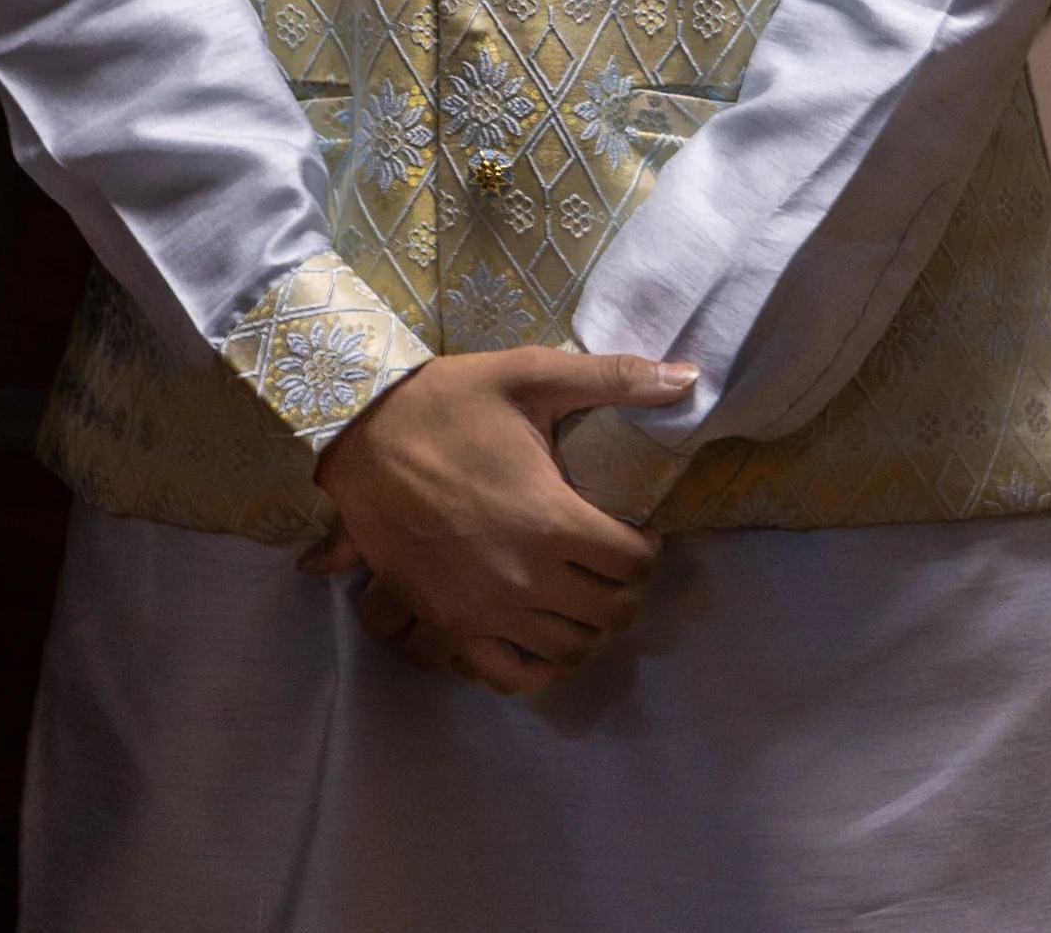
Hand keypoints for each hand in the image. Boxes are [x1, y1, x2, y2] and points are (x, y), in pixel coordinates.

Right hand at [302, 345, 688, 695]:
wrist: (361, 434)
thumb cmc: (448, 402)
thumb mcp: (531, 374)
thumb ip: (614, 379)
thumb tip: (689, 378)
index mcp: (553, 519)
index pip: (633, 562)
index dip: (645, 546)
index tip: (635, 530)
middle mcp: (527, 578)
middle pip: (609, 613)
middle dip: (623, 588)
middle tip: (613, 561)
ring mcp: (486, 610)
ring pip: (568, 650)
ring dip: (588, 628)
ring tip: (583, 595)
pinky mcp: (450, 624)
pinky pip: (510, 675)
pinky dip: (538, 667)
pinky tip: (544, 638)